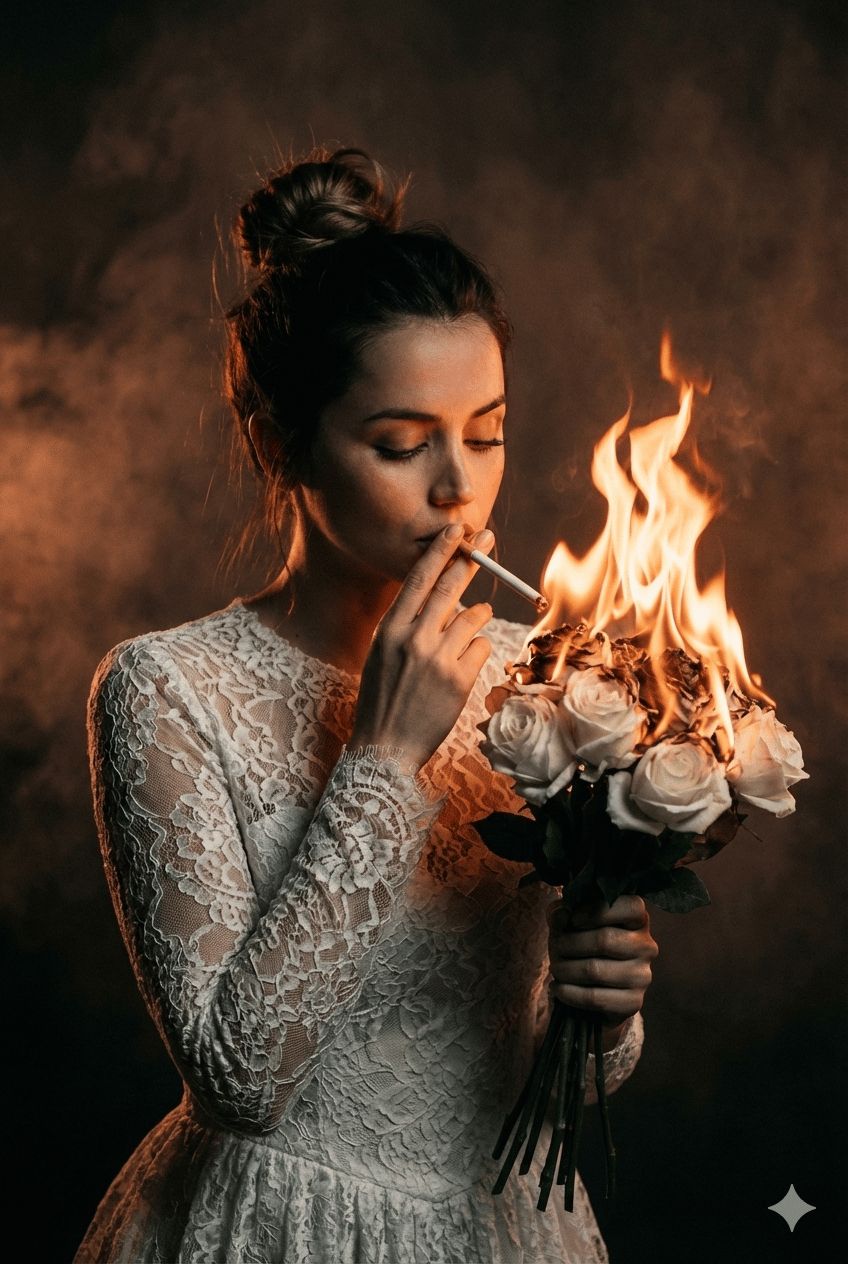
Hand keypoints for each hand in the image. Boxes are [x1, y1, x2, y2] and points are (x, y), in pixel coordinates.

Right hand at [348, 524, 494, 772]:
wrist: (385, 746)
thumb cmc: (383, 698)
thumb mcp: (382, 653)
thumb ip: (407, 624)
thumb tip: (441, 596)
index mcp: (390, 629)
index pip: (419, 579)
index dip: (440, 550)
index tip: (456, 529)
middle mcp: (414, 638)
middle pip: (452, 586)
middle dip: (472, 558)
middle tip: (487, 537)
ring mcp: (439, 658)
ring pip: (475, 617)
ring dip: (477, 619)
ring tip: (464, 635)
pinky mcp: (461, 679)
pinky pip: (483, 647)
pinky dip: (477, 653)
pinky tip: (460, 669)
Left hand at [547, 895, 657, 1048]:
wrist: (588, 987)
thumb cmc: (580, 945)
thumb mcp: (567, 923)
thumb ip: (561, 913)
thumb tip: (562, 914)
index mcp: (637, 919)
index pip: (631, 906)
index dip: (598, 910)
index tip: (574, 919)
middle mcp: (646, 946)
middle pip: (605, 940)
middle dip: (570, 944)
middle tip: (556, 949)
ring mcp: (642, 976)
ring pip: (596, 971)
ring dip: (565, 970)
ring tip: (556, 969)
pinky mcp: (633, 1002)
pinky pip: (595, 998)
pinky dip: (569, 993)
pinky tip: (559, 988)